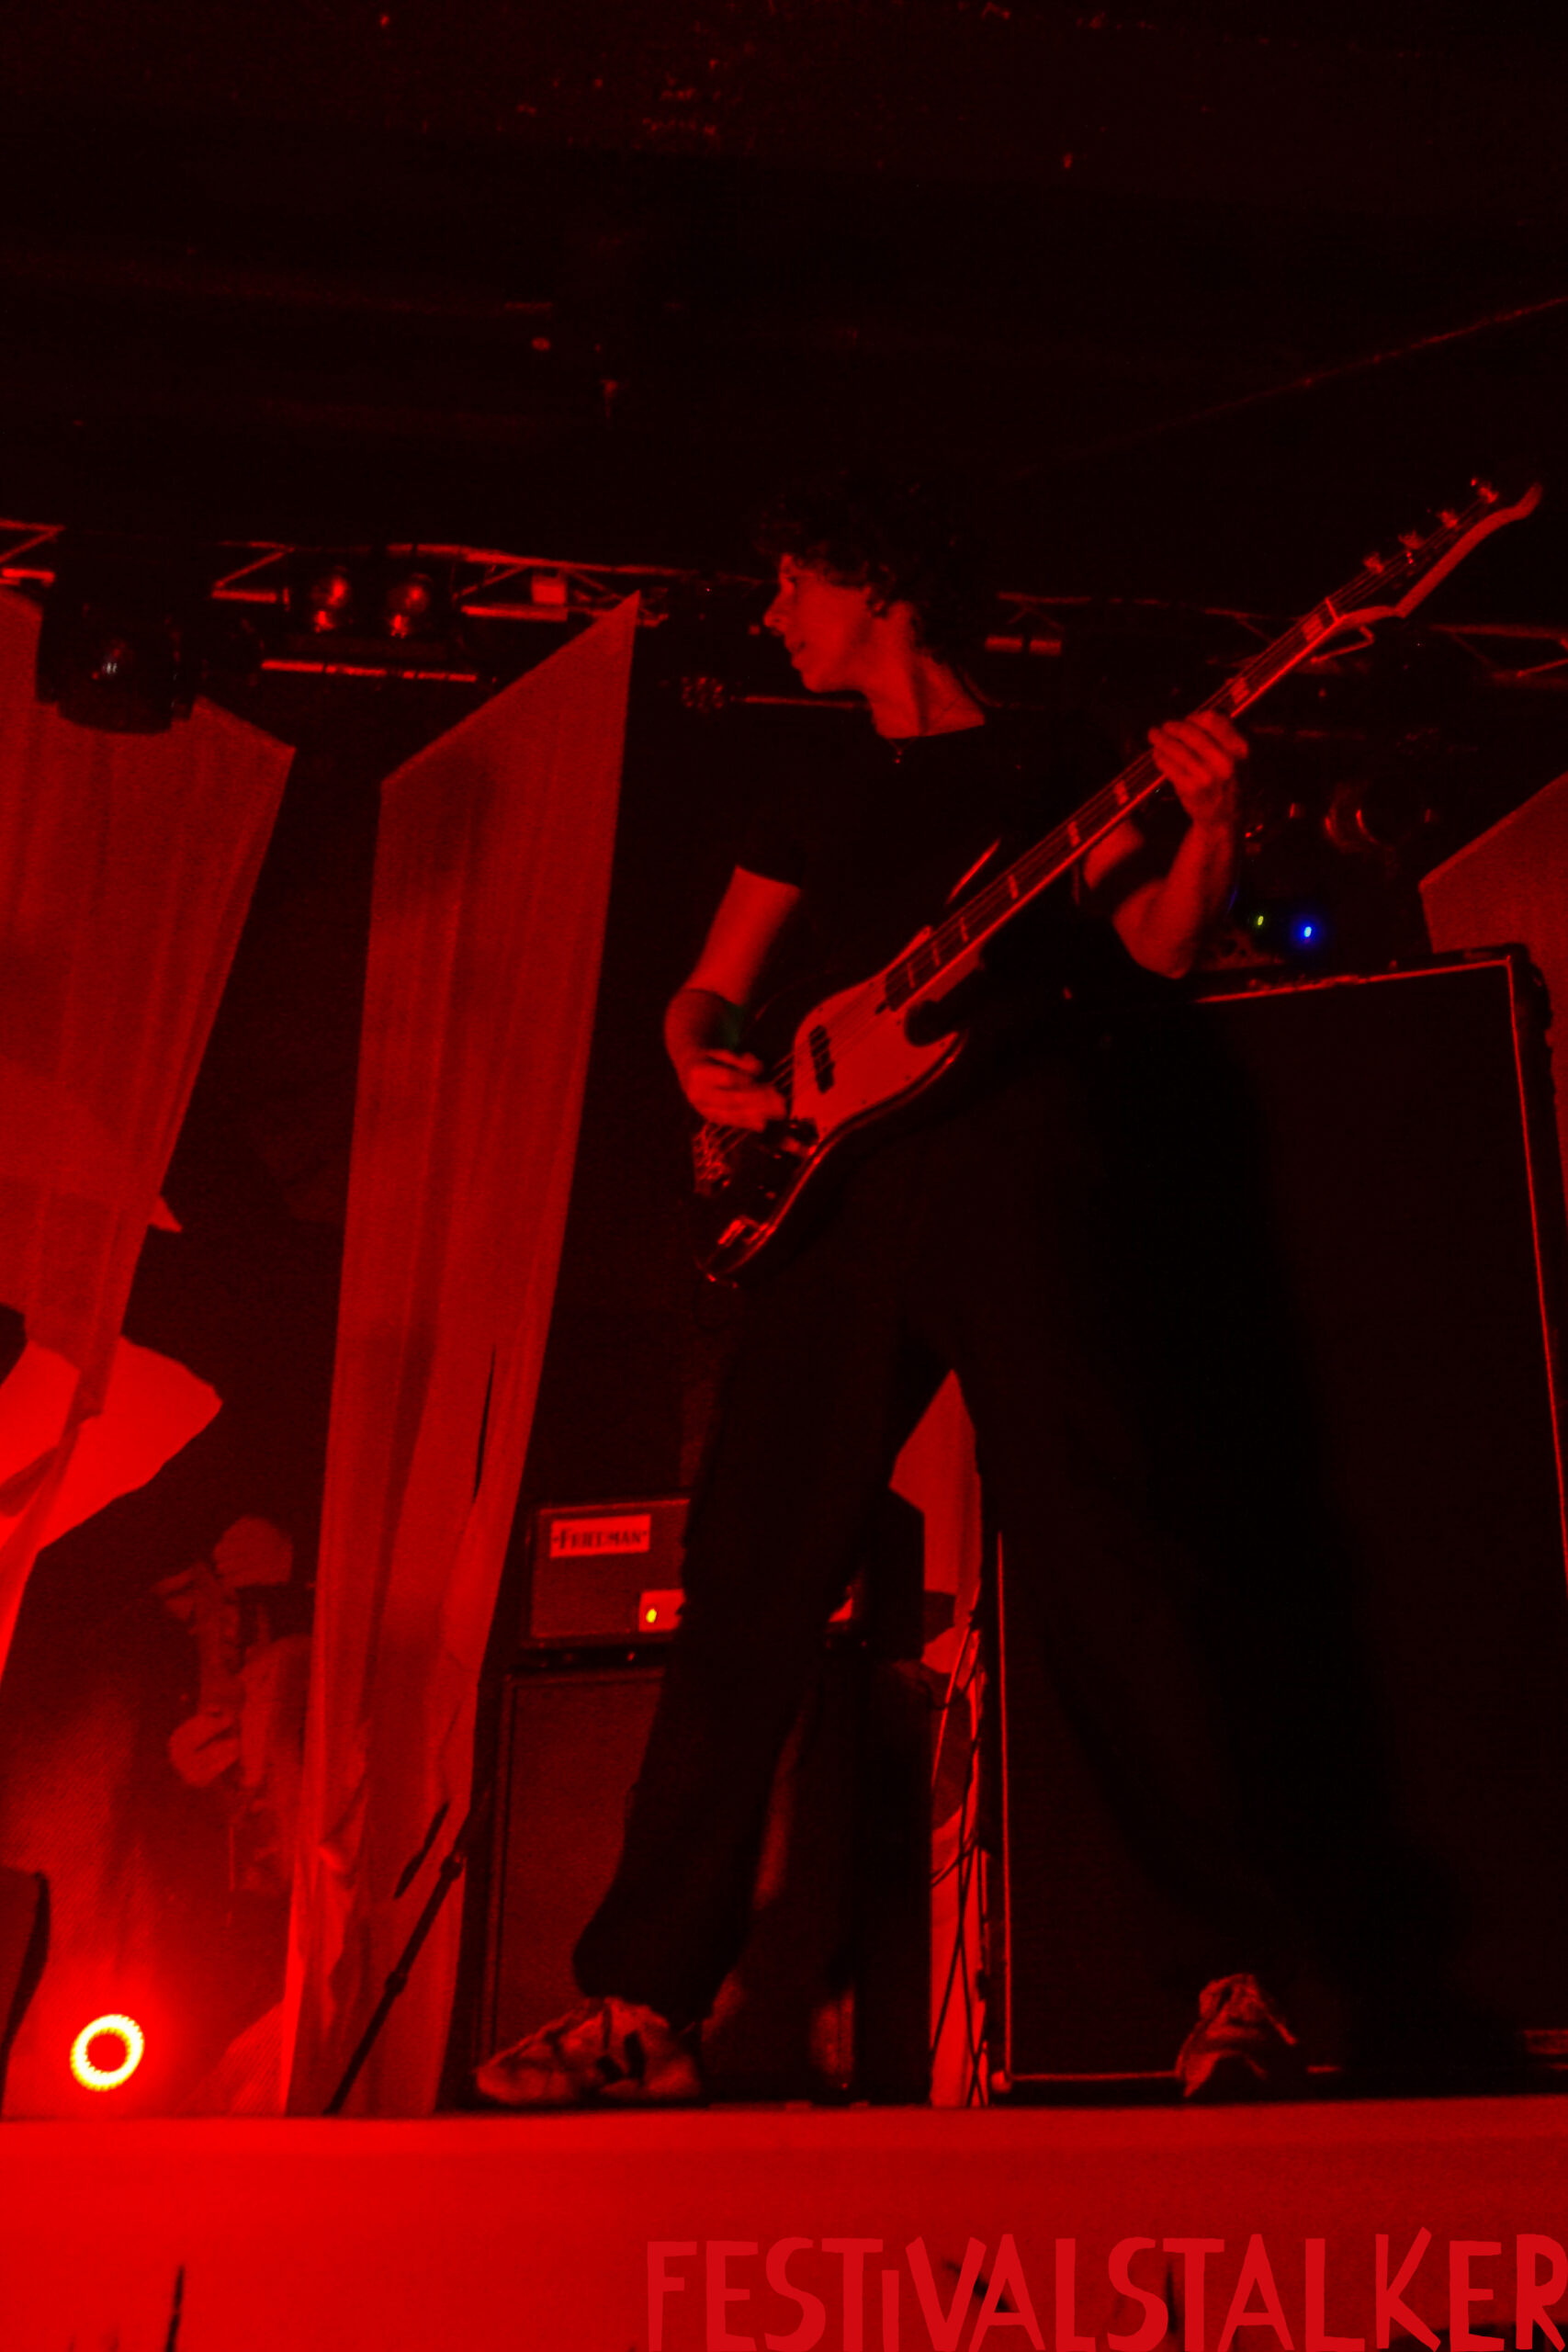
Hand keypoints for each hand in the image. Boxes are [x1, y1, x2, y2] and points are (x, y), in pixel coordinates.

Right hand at [681, 1048, 787, 1129]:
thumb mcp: (725, 1052)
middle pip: (733, 1099)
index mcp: (699, 1072)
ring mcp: (703, 1108)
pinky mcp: (709, 1118)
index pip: (728, 1079)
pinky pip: (730, 1122)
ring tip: (778, 1113)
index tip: (770, 1086)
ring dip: (758, 1114)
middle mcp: (698, 1093)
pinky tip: (763, 1125)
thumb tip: (759, 1069)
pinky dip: (747, 1123)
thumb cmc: (712, 1059)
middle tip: (781, 1101)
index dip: (750, 1083)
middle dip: (759, 1101)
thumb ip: (742, 1061)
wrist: (688, 1071)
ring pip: (732, 1113)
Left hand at [1148, 712, 1245, 832]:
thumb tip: (1194, 715)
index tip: (1187, 719)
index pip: (1213, 720)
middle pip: (1191, 732)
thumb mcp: (1238, 758)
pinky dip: (1159, 756)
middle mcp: (1226, 761)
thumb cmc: (1229, 783)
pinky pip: (1168, 765)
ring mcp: (1207, 776)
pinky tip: (1157, 753)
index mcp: (1241, 749)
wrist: (1225, 819)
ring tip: (1153, 735)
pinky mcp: (1190, 788)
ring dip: (1161, 739)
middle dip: (1173, 727)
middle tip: (1164, 726)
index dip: (1195, 717)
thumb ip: (1222, 736)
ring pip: (1176, 748)